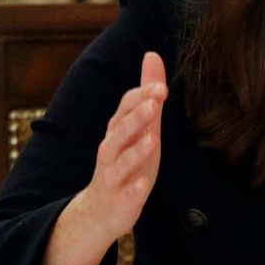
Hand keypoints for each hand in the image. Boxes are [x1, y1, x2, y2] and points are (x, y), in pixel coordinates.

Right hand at [39, 52, 166, 264]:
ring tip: (152, 137)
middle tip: (156, 100)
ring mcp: (113, 175)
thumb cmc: (127, 163)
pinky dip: (133, 188)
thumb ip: (148, 94)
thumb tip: (152, 55)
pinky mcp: (119, 199)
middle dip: (138, 115)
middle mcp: (112, 150)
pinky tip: (142, 184)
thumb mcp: (141, 127)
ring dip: (136, 149)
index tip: (162, 86)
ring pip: (120, 160)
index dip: (143, 96)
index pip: (126, 108)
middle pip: (121, 129)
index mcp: (119, 131)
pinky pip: (125, 194)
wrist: (102, 210)